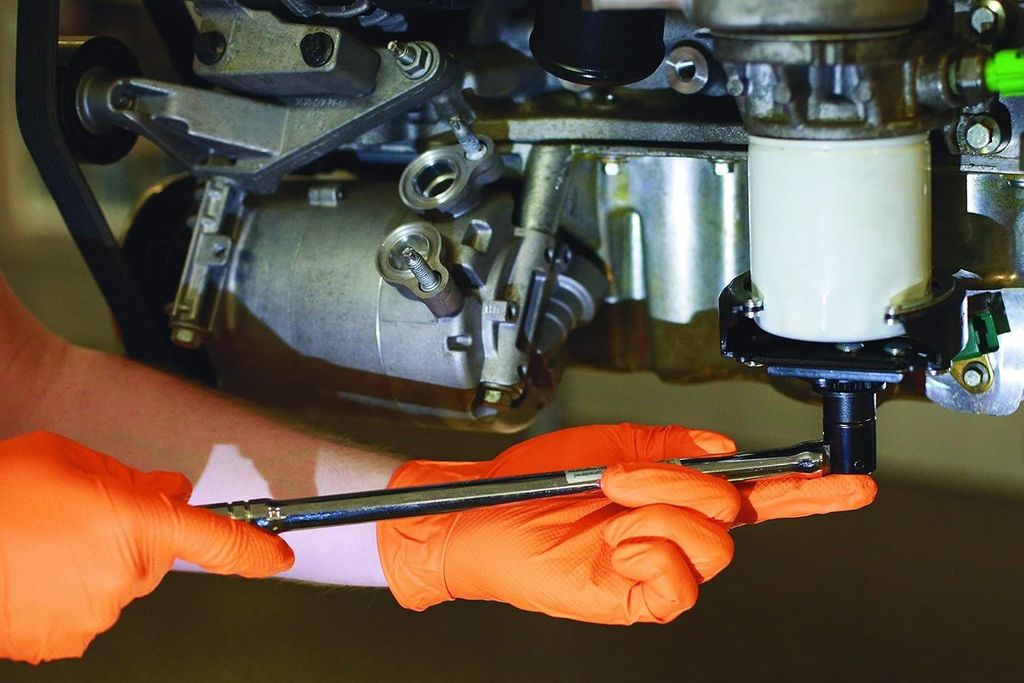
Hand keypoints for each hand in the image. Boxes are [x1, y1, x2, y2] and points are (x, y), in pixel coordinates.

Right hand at [0, 431, 293, 663]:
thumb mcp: (70, 460)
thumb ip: (133, 478)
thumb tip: (169, 490)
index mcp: (137, 524)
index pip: (219, 540)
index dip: (255, 549)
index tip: (279, 555)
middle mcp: (126, 576)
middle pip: (155, 554)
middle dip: (131, 533)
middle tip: (80, 517)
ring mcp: (95, 615)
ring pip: (119, 583)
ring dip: (96, 564)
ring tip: (43, 543)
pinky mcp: (65, 641)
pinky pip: (87, 610)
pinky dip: (70, 592)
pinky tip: (34, 570)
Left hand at [378, 423, 874, 624]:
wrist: (482, 512)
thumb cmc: (539, 482)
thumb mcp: (613, 442)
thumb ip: (673, 445)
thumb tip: (727, 451)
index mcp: (675, 497)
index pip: (756, 496)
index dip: (807, 492)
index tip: (851, 482)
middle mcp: (675, 535)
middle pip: (735, 513)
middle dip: (686, 483)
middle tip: (629, 474)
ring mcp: (656, 570)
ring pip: (711, 546)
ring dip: (660, 511)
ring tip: (613, 504)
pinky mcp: (633, 600)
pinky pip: (678, 586)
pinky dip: (650, 550)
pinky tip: (616, 541)